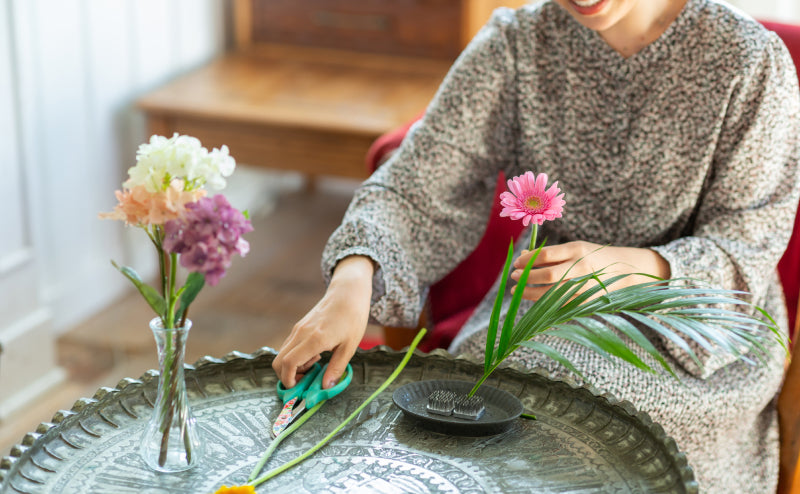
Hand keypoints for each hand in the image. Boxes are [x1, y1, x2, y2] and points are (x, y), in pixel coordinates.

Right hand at [272, 255, 373, 388]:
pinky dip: (295, 357)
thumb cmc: (353, 317)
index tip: (299, 388)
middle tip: (307, 380)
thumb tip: (326, 387)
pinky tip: (315, 355)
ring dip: (292, 366)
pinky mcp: (299, 326)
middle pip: (279, 361)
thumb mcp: (350, 346)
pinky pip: (289, 346)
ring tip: (316, 364)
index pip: (289, 363)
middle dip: (286, 377)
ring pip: (282, 354)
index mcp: (314, 339)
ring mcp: (298, 329)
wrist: (348, 293)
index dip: (289, 380)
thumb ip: (336, 368)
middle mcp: (301, 333)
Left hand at [510, 241, 669, 301]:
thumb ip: (552, 254)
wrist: (628, 271)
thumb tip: (523, 257)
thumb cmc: (595, 257)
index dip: (526, 259)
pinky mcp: (587, 302)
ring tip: (518, 290)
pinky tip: (534, 299)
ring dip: (529, 292)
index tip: (516, 262)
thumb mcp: (576, 248)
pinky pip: (559, 305)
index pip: (545, 254)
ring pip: (551, 293)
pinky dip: (543, 303)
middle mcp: (581, 267)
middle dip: (525, 277)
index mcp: (577, 249)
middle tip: (514, 277)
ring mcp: (585, 286)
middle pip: (546, 275)